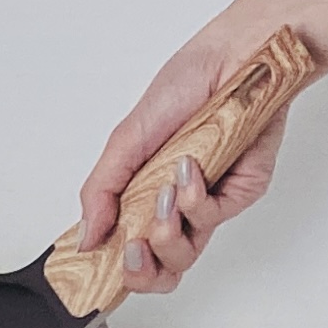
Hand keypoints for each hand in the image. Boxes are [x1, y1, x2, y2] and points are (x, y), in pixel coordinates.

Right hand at [74, 27, 296, 299]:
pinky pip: (213, 218)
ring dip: (166, 233)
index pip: (129, 251)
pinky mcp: (242, 190)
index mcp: (147, 194)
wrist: (237, 56)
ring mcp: (210, 201)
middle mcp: (178, 205)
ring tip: (162, 197)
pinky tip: (189, 168)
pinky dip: (195, 199)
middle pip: (160, 270)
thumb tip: (84, 238)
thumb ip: (101, 191)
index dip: (115, 269)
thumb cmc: (187, 84)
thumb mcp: (127, 138)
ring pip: (186, 254)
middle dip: (141, 271)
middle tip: (131, 249)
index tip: (98, 263)